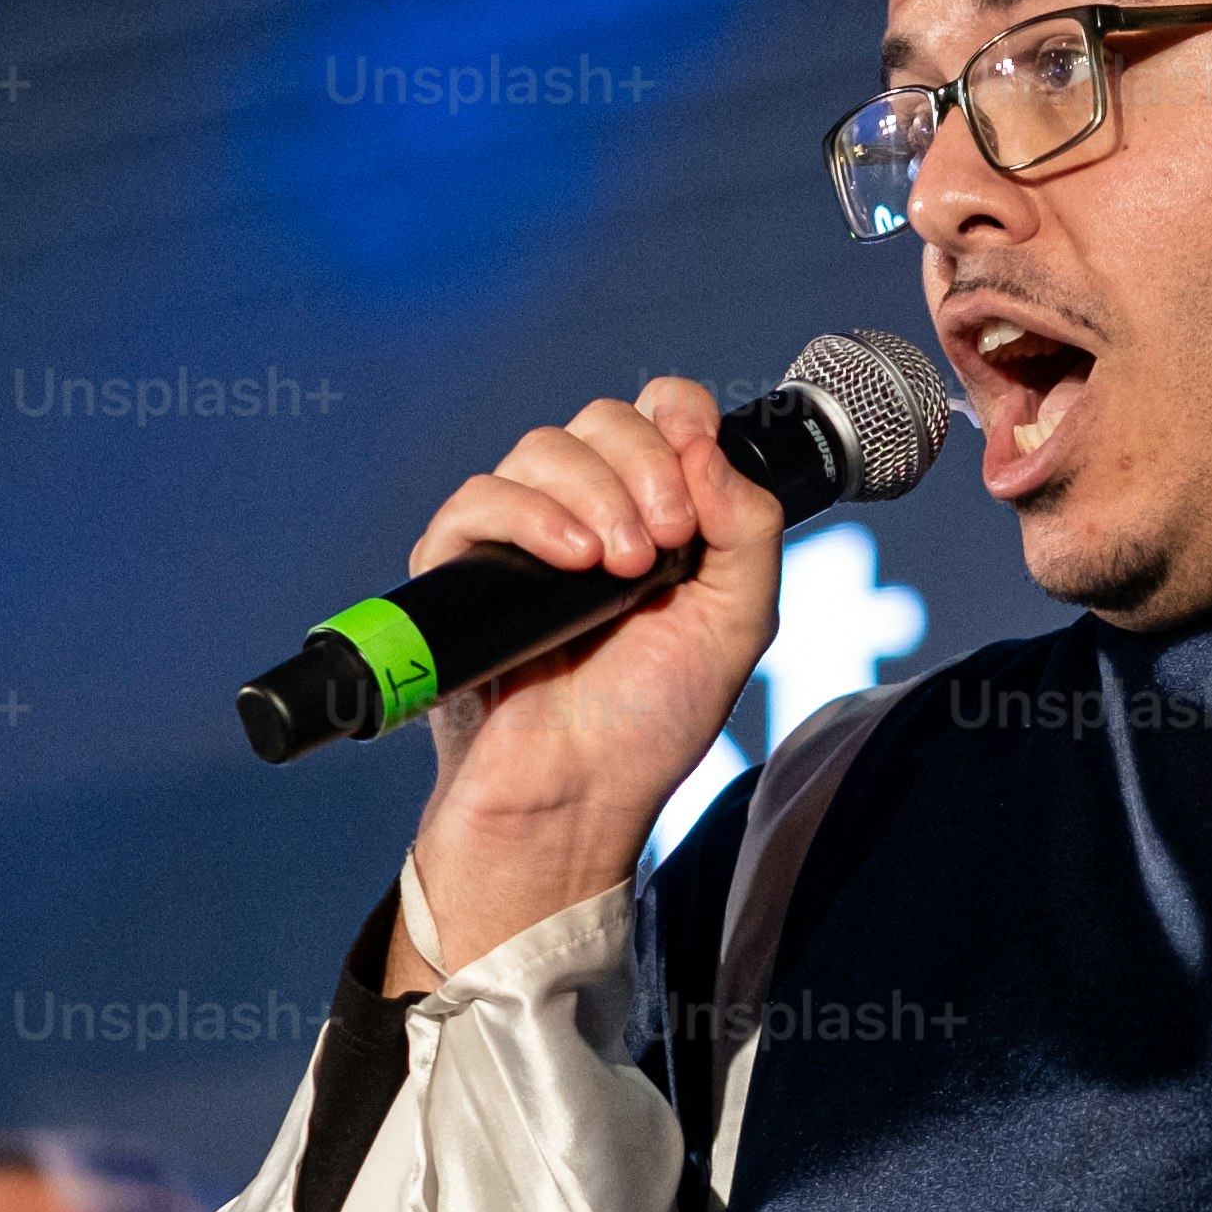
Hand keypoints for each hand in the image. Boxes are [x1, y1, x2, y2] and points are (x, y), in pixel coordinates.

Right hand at [389, 382, 787, 989]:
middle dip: (643, 467)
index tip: (697, 464)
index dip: (679, 417)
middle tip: (662, 546)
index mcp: (654, 515)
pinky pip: (479, 498)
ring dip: (594, 494)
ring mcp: (521, 538)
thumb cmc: (650, 725)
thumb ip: (749, 529)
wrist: (575, 798)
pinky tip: (569, 559)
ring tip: (617, 571)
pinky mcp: (461, 568)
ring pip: (542, 448)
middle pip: (602, 420)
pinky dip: (529, 514)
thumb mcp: (737, 625)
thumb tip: (706, 443)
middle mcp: (587, 513)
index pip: (659, 413)